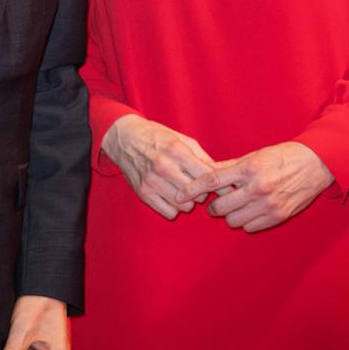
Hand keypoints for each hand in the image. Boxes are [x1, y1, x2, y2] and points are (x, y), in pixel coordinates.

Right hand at [101, 114, 216, 218]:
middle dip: (202, 192)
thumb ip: (202, 157)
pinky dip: (174, 208)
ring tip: (183, 190)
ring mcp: (152, 181)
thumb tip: (221, 174)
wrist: (125, 138)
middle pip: (197, 194)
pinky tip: (171, 196)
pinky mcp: (143, 193)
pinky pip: (169, 212)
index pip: (207, 176)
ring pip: (185, 206)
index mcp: (177, 150)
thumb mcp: (181, 139)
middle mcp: (164, 166)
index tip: (223, 186)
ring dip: (188, 202)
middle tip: (198, 186)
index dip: (219, 184)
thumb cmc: (157, 137)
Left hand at [177, 141, 334, 232]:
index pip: (212, 181)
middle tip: (214, 203)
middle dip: (213, 207)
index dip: (192, 189)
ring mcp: (268, 204)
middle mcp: (256, 188)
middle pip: (221, 206)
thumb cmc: (279, 157)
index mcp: (248, 169)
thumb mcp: (252, 156)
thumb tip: (205, 173)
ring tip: (234, 206)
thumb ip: (229, 167)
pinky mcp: (277, 217)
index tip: (179, 195)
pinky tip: (248, 211)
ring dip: (229, 215)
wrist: (313, 165)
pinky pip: (250, 227)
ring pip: (233, 220)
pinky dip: (245, 221)